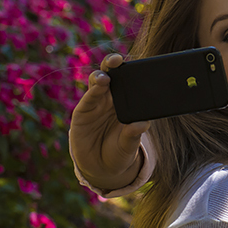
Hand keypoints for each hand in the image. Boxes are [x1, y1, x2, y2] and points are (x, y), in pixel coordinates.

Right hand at [68, 53, 148, 190]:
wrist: (99, 168)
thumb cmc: (118, 153)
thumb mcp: (128, 147)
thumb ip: (133, 135)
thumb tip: (144, 124)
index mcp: (126, 103)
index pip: (130, 82)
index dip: (133, 71)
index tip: (140, 66)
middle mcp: (111, 99)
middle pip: (112, 75)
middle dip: (113, 64)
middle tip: (118, 60)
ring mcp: (96, 103)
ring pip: (98, 82)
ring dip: (102, 76)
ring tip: (105, 78)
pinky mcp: (83, 111)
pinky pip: (88, 98)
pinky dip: (92, 91)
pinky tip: (98, 86)